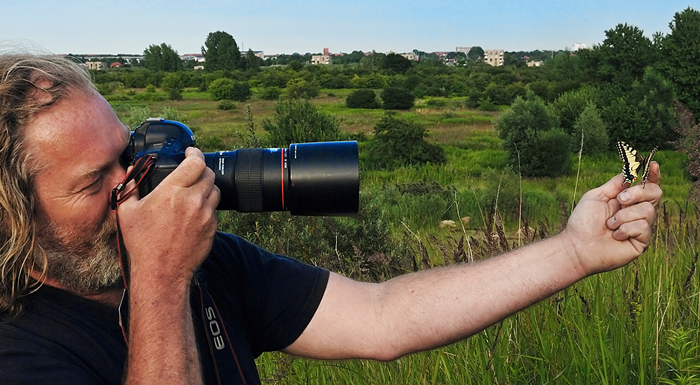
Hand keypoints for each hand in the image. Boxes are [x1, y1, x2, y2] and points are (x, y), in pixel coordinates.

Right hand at [117, 147, 219, 284]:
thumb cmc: (142, 243)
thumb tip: (130, 171)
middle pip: (208, 173)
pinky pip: (214, 210)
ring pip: (215, 191)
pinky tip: (195, 212)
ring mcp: (205, 215)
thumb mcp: (127, 212)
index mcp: (172, 192)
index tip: (190, 152)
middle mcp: (192, 200)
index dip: (195, 153)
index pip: (195, 162)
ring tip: (194, 191)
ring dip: (206, 187)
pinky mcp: (212, 228)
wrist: (162, 272)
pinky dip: (207, 206)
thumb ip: (129, 187)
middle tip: (191, 172)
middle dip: (200, 169)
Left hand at [562, 162, 661, 275]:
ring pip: (648, 210)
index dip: (653, 175)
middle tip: (620, 200)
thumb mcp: (596, 196)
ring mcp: (641, 227)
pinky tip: (615, 236)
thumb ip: (615, 184)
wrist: (577, 245)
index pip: (647, 185)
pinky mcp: (642, 241)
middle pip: (655, 193)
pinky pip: (643, 226)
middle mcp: (636, 212)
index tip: (653, 165)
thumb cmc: (583, 222)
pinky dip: (625, 229)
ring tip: (609, 225)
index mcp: (627, 200)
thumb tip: (631, 172)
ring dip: (623, 216)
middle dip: (638, 192)